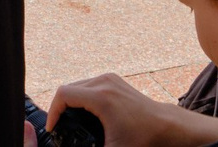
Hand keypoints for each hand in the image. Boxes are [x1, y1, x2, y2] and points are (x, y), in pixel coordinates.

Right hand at [43, 74, 188, 146]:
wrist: (165, 126)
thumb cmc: (142, 139)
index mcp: (101, 97)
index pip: (63, 95)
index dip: (52, 113)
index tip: (53, 129)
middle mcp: (104, 82)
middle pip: (68, 89)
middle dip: (60, 109)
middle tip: (59, 128)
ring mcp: (109, 78)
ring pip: (77, 86)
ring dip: (70, 102)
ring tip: (69, 122)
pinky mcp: (113, 80)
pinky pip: (88, 85)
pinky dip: (81, 97)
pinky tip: (83, 113)